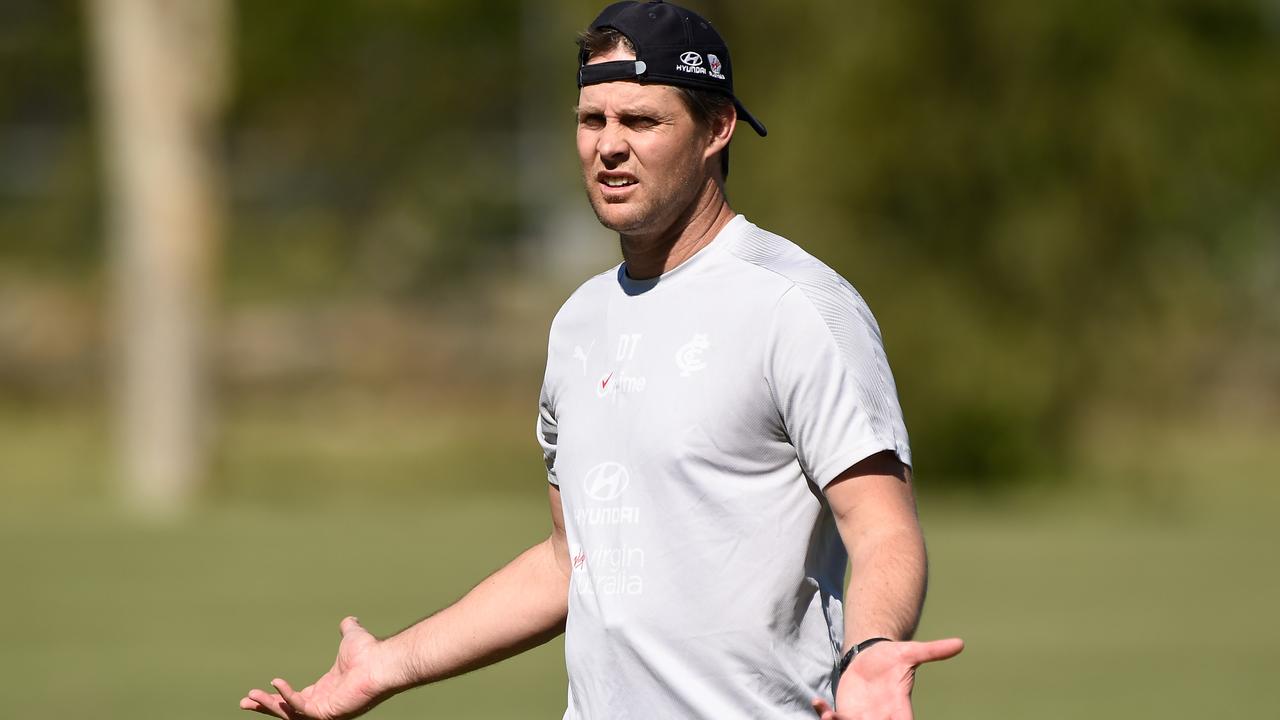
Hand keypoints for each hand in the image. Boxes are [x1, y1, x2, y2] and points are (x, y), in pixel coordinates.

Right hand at [240, 616, 394, 719]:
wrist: (381, 661)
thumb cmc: (370, 651)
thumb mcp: (351, 637)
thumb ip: (347, 629)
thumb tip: (349, 620)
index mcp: (326, 690)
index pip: (296, 699)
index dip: (277, 695)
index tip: (258, 690)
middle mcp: (324, 703)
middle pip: (287, 711)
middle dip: (265, 707)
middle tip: (245, 702)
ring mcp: (325, 710)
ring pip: (290, 714)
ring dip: (269, 705)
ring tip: (250, 697)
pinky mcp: (327, 712)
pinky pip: (301, 708)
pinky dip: (287, 697)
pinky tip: (277, 684)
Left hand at [811, 637, 963, 719]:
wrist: (870, 656)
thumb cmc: (892, 657)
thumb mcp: (911, 652)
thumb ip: (933, 651)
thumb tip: (960, 643)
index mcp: (899, 707)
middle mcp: (881, 717)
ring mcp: (862, 717)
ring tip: (830, 716)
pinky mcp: (846, 712)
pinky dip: (825, 714)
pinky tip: (818, 702)